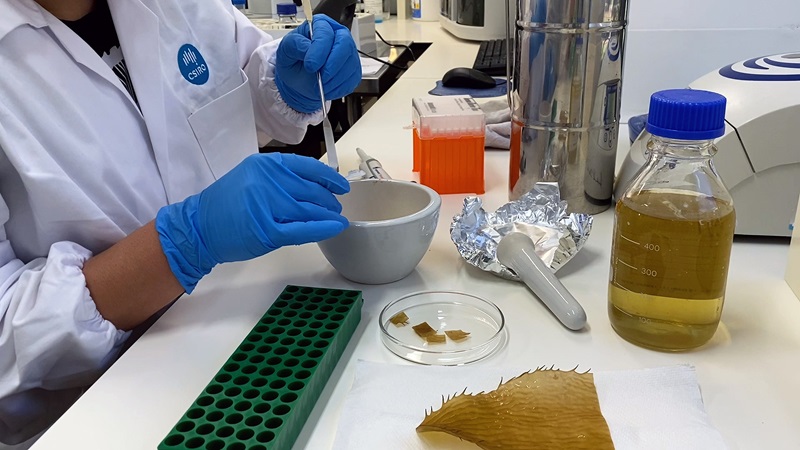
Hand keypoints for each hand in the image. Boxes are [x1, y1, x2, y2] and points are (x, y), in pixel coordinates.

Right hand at [156, 153, 349, 291]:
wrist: (199, 227)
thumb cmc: (227, 205)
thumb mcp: (253, 178)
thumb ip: (281, 178)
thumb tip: (316, 184)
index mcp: (266, 164)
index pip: (307, 167)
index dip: (329, 177)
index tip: (341, 185)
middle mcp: (267, 181)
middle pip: (312, 190)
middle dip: (329, 200)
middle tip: (335, 207)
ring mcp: (267, 205)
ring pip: (310, 209)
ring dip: (328, 215)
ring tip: (335, 218)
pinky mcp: (267, 230)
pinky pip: (303, 228)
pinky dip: (322, 228)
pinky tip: (335, 228)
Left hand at [275, 14, 361, 112]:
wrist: (300, 80)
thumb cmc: (294, 62)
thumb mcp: (286, 51)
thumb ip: (294, 44)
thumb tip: (308, 47)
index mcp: (320, 25)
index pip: (326, 33)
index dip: (319, 50)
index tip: (310, 66)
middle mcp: (338, 35)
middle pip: (344, 45)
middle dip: (332, 66)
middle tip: (321, 79)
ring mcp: (348, 52)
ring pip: (350, 64)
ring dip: (335, 79)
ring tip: (321, 85)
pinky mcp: (354, 69)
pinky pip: (353, 78)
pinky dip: (340, 87)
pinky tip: (329, 88)